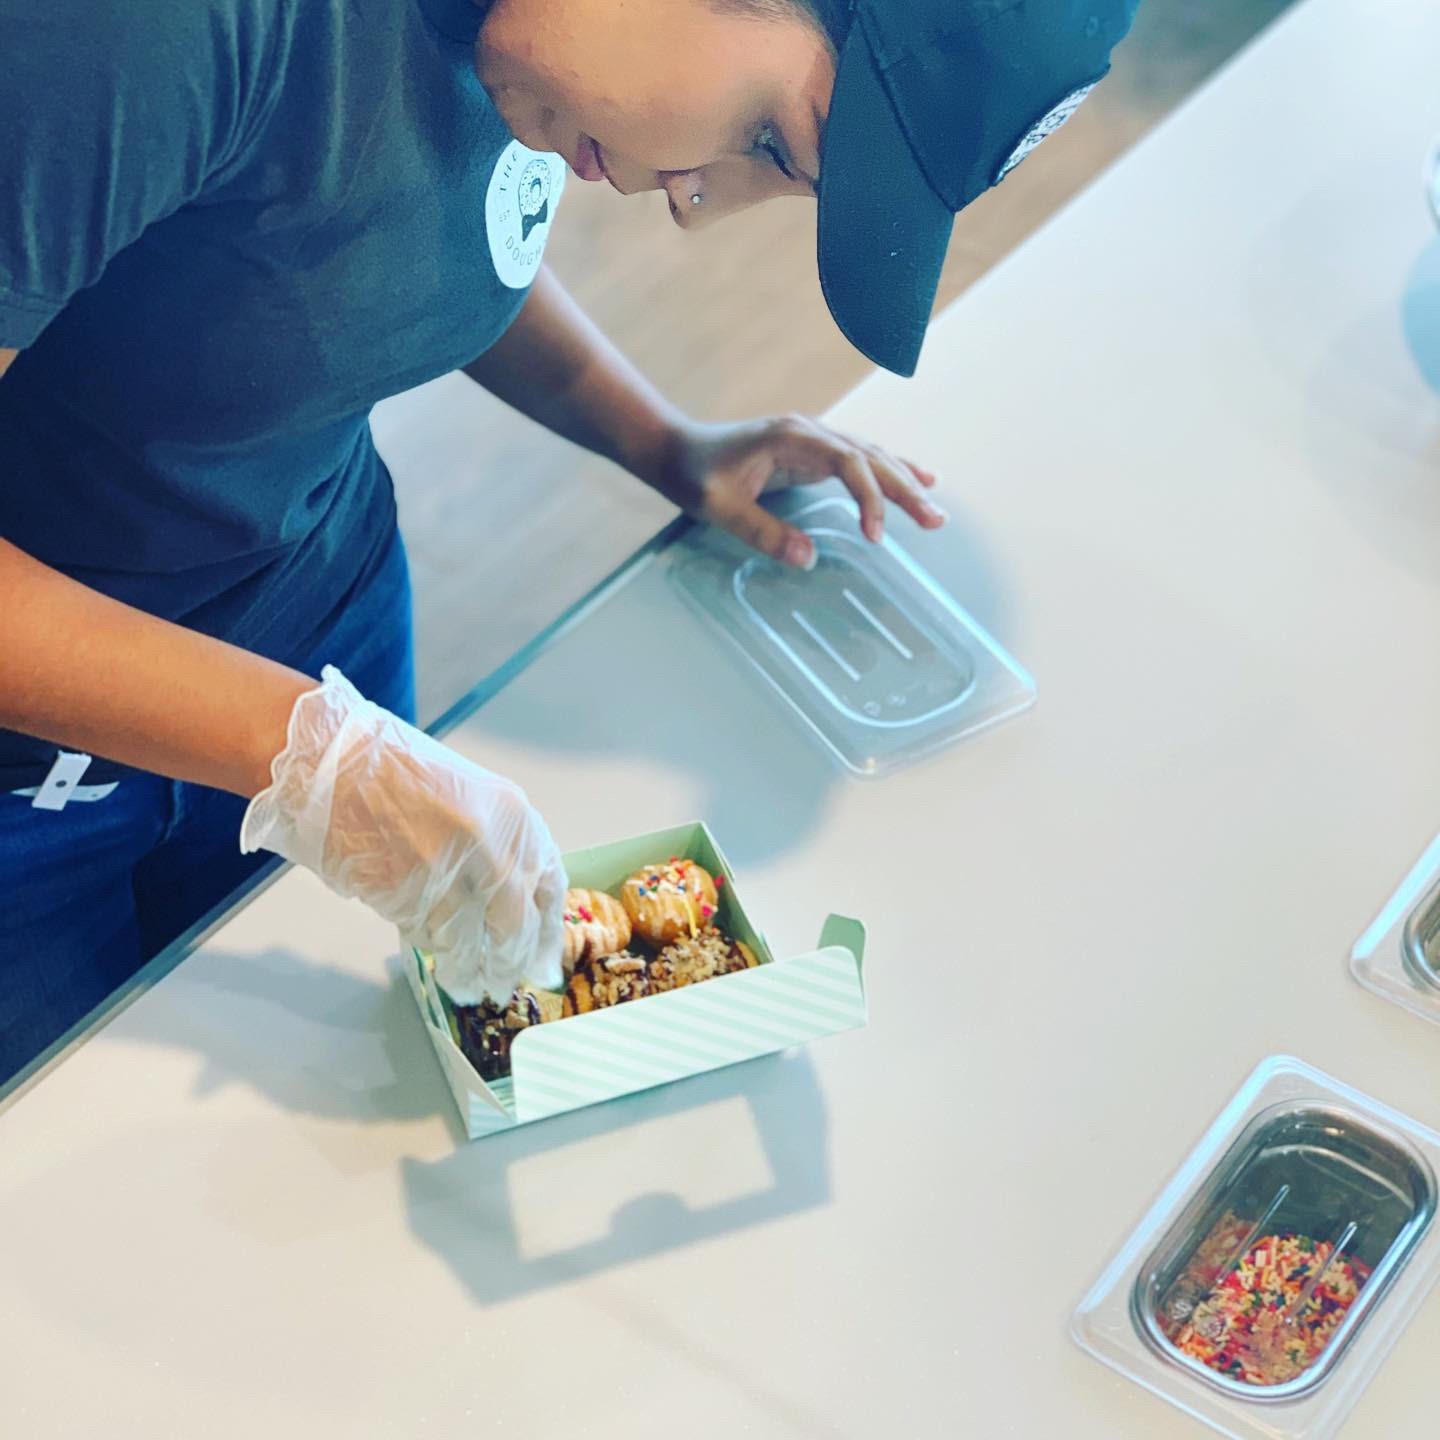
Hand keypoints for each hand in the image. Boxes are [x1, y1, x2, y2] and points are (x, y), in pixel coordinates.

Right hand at [240, 667, 564, 1004]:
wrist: (332, 759)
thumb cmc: (396, 773)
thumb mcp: (471, 798)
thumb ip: (499, 845)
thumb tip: (517, 906)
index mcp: (513, 816)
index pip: (549, 886)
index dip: (546, 929)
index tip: (543, 955)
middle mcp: (489, 844)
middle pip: (514, 926)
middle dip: (510, 962)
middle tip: (505, 984)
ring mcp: (445, 870)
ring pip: (469, 941)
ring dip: (469, 970)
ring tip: (470, 984)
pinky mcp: (402, 892)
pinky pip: (427, 935)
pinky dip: (432, 946)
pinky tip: (434, 949)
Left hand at [654, 414, 946, 567]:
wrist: (673, 448)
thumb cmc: (693, 475)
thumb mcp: (719, 508)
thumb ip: (762, 532)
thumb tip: (808, 558)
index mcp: (791, 438)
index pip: (849, 463)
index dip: (869, 497)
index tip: (876, 535)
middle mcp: (808, 432)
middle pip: (870, 457)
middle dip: (905, 489)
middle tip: (935, 521)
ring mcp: (811, 439)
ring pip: (869, 456)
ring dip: (903, 481)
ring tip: (934, 511)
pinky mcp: (809, 451)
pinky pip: (858, 459)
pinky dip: (886, 472)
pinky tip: (913, 480)